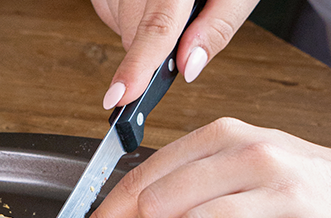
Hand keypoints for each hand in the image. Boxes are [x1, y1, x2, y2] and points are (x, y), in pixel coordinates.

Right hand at [91, 0, 257, 108]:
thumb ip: (216, 30)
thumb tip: (188, 68)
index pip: (156, 26)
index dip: (138, 65)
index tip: (121, 95)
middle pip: (136, 36)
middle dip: (157, 49)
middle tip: (186, 26)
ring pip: (123, 32)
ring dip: (145, 34)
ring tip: (172, 6)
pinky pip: (114, 20)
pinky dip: (134, 23)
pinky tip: (151, 6)